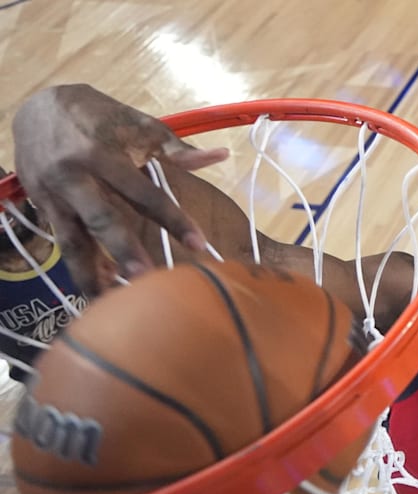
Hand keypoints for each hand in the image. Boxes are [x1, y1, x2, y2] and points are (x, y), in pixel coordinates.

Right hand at [11, 84, 228, 295]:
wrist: (37, 106)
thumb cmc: (99, 116)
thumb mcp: (137, 124)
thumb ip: (177, 148)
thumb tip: (220, 156)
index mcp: (105, 155)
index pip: (146, 193)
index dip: (173, 219)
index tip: (198, 243)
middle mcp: (77, 177)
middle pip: (103, 220)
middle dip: (124, 252)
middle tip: (145, 280)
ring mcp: (55, 195)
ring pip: (73, 241)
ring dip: (91, 274)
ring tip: (110, 304)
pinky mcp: (42, 207)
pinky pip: (63, 242)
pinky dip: (79, 266)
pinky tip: (96, 289)